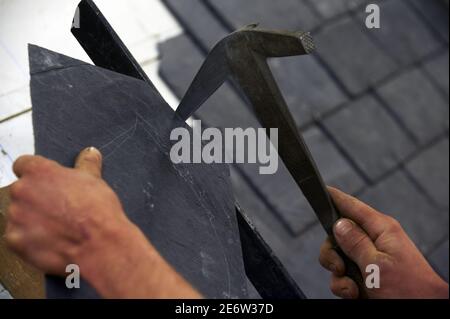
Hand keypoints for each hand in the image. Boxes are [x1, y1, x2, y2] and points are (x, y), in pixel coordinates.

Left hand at [6, 147, 200, 297]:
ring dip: (34, 218)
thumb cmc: (104, 213)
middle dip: (38, 197)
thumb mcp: (98, 182)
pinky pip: (19, 236)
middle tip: (59, 208)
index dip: (37, 173)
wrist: (104, 245)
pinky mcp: (19, 240)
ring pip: (20, 213)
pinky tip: (52, 240)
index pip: (25, 163)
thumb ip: (89, 164)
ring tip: (59, 226)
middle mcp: (26, 190)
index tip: (46, 181)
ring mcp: (20, 216)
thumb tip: (92, 151)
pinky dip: (31, 238)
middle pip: (22, 189)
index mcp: (43, 171)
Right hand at [319, 187, 448, 298]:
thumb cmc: (408, 291)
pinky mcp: (367, 276)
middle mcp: (374, 241)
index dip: (334, 198)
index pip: (352, 206)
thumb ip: (354, 242)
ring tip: (352, 289)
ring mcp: (370, 259)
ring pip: (338, 258)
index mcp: (381, 229)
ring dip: (338, 275)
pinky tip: (354, 294)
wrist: (422, 312)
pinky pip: (344, 276)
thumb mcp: (376, 265)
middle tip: (338, 267)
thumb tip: (338, 223)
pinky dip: (344, 286)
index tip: (321, 190)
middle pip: (337, 236)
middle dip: (331, 253)